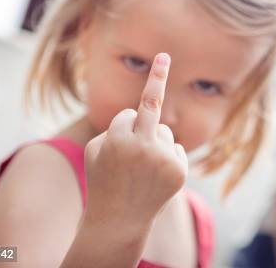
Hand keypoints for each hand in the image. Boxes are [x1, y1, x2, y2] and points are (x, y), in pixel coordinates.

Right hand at [82, 52, 187, 234]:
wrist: (119, 220)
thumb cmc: (103, 179)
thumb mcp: (96, 150)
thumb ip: (115, 127)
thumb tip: (143, 114)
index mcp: (117, 139)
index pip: (129, 113)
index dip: (134, 109)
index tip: (164, 56)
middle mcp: (143, 146)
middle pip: (152, 107)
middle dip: (157, 79)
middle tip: (164, 56)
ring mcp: (164, 158)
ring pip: (163, 131)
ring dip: (153, 141)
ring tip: (141, 168)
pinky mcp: (179, 170)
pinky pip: (174, 147)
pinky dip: (166, 155)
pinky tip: (155, 175)